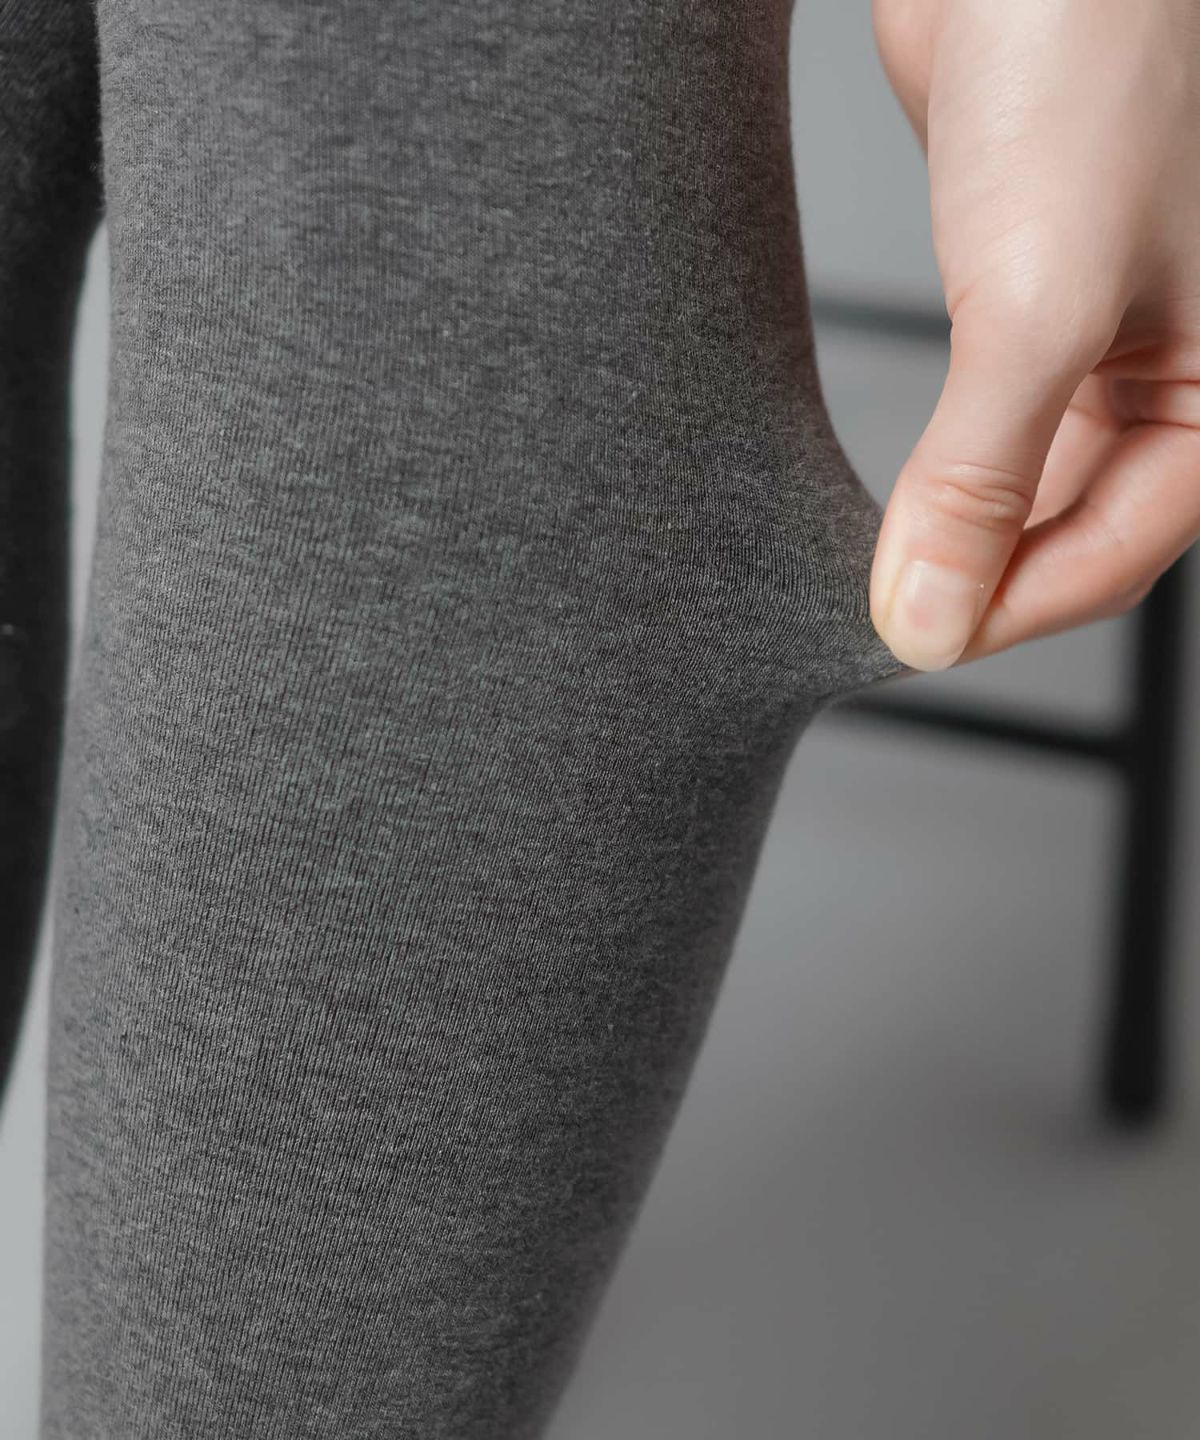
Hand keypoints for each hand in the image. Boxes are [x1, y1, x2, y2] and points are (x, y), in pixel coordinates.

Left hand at [869, 0, 1199, 670]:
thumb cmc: (1091, 64)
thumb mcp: (1036, 306)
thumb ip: (982, 476)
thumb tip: (932, 620)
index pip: (1110, 556)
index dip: (1002, 611)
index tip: (903, 641)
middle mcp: (1173, 371)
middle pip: (1072, 530)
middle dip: (979, 575)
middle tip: (881, 607)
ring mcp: (1102, 336)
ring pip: (1030, 481)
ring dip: (958, 525)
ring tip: (877, 561)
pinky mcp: (1030, 295)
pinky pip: (993, 417)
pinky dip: (945, 460)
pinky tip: (898, 486)